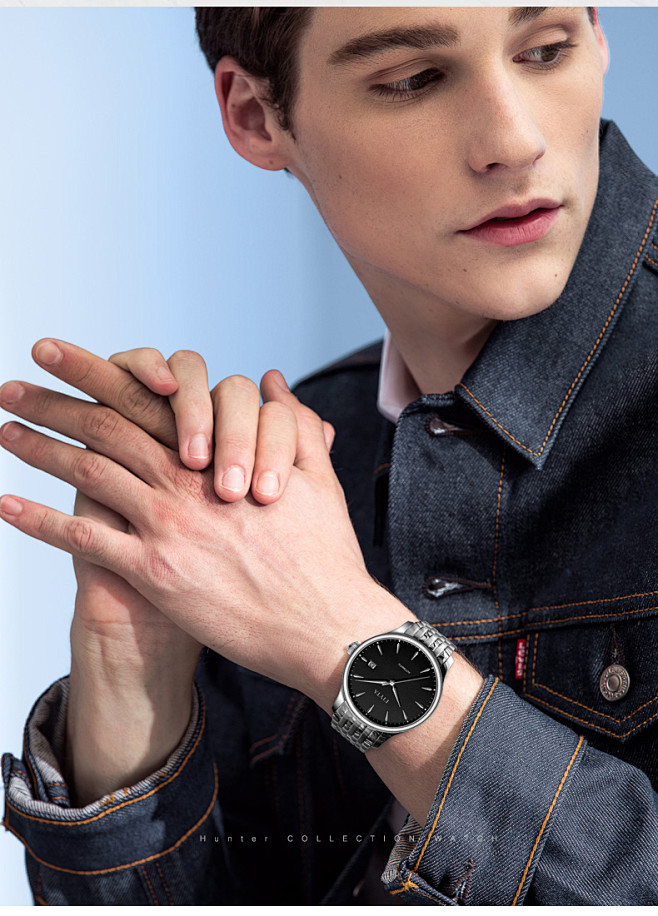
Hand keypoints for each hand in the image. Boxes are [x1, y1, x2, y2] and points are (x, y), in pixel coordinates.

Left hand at [0, 341, 407, 708]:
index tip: (56, 354)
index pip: (144, 398)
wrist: (323, 623)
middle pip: (104, 427)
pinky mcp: (154, 574)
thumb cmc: (323, 554)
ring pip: (87, 473)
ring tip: (4, 430)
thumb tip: (273, 380)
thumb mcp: (319, 476)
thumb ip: (292, 423)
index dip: (95, 370)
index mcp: (218, 454)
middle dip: (52, 401)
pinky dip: (40, 522)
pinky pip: (84, 541)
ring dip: (38, 449)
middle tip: (12, 384)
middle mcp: (182, 482)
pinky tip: (6, 505)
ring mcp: (164, 527)